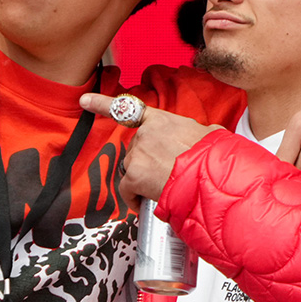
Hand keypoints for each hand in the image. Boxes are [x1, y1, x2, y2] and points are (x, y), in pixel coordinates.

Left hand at [80, 93, 217, 212]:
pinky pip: (127, 190)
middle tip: (166, 175)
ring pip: (132, 170)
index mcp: (163, 121)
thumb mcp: (211, 135)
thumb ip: (198, 134)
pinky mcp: (134, 174)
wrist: (213, 177)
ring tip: (165, 188)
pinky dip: (134, 198)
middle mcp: (146, 134)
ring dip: (143, 181)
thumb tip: (205, 137)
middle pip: (135, 150)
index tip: (84, 100)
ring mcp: (138, 154)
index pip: (129, 109)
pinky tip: (147, 202)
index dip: (102, 104)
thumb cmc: (216, 159)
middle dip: (146, 164)